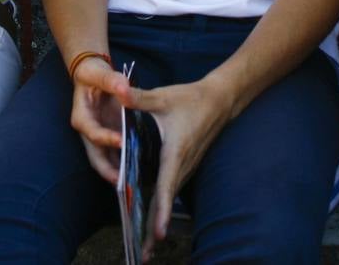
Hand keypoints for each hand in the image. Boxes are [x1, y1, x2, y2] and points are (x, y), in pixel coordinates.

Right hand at [68, 56, 130, 183]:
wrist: (93, 76)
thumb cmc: (93, 74)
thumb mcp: (99, 73)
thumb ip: (111, 80)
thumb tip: (124, 87)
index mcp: (82, 118)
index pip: (93, 133)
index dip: (106, 138)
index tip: (121, 141)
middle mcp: (88, 132)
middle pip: (95, 156)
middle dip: (108, 170)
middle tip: (124, 182)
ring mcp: (99, 136)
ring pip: (105, 160)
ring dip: (117, 172)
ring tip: (134, 183)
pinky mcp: (109, 137)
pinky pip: (115, 154)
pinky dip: (124, 163)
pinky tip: (139, 171)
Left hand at [124, 77, 232, 258]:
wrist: (220, 100)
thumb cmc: (191, 99)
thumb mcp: (164, 97)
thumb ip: (139, 98)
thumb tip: (119, 91)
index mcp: (175, 154)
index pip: (166, 188)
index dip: (161, 212)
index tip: (157, 235)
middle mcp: (181, 167)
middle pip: (166, 204)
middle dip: (155, 230)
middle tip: (143, 256)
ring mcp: (185, 170)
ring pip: (168, 201)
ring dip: (156, 223)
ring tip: (145, 248)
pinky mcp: (184, 168)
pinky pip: (170, 193)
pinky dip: (161, 209)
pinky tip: (150, 222)